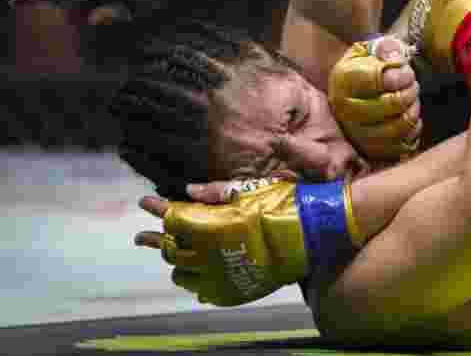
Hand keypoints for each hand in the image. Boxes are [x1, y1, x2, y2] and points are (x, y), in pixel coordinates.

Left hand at [134, 176, 299, 306]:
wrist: (314, 238)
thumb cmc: (284, 207)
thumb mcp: (251, 190)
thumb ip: (216, 192)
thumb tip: (188, 190)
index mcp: (210, 227)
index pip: (172, 217)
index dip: (157, 208)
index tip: (145, 203)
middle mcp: (208, 255)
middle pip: (170, 248)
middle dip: (156, 239)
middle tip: (143, 237)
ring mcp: (218, 277)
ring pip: (181, 273)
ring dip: (177, 261)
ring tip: (176, 255)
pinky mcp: (231, 292)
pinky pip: (201, 291)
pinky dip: (196, 280)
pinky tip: (198, 274)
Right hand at [329, 35, 422, 161]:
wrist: (355, 91)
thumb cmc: (366, 67)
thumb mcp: (370, 49)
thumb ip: (384, 48)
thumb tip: (395, 59)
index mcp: (343, 81)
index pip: (381, 79)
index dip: (403, 73)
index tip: (406, 69)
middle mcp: (345, 111)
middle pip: (393, 104)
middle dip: (411, 90)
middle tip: (412, 84)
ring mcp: (356, 133)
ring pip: (399, 126)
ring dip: (414, 109)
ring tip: (411, 99)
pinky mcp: (370, 150)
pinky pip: (402, 145)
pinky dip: (412, 130)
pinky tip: (408, 116)